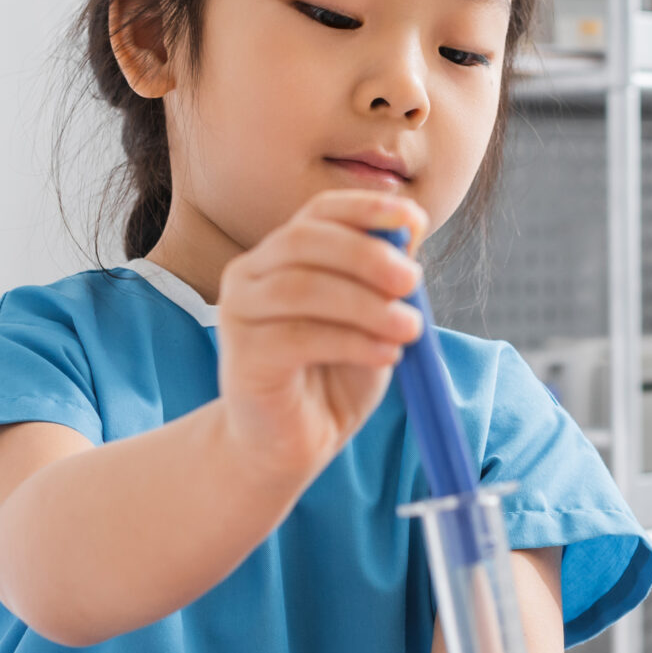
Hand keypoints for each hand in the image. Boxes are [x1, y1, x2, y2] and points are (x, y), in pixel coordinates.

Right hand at [213, 189, 428, 484]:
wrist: (292, 444)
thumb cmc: (333, 377)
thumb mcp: (372, 320)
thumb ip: (384, 278)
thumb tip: (411, 229)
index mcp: (283, 254)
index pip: (319, 212)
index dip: (364, 208)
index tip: (412, 218)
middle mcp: (251, 273)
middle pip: (305, 240)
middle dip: (366, 255)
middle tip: (412, 281)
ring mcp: (239, 313)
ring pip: (302, 289)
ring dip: (365, 305)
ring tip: (409, 329)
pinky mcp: (242, 355)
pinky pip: (298, 337)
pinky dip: (351, 342)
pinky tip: (386, 355)